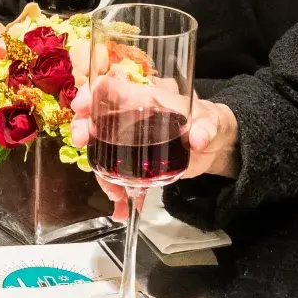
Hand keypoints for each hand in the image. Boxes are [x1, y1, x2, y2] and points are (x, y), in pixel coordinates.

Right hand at [70, 82, 239, 217]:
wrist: (216, 147)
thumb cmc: (210, 121)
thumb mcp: (212, 122)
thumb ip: (206, 128)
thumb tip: (199, 138)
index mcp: (146, 99)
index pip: (111, 87)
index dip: (91, 93)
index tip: (81, 106)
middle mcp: (132, 118)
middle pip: (97, 118)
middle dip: (83, 129)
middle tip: (82, 143)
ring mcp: (131, 141)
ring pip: (103, 152)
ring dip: (101, 174)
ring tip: (115, 194)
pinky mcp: (136, 163)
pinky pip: (120, 176)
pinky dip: (120, 193)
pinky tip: (122, 210)